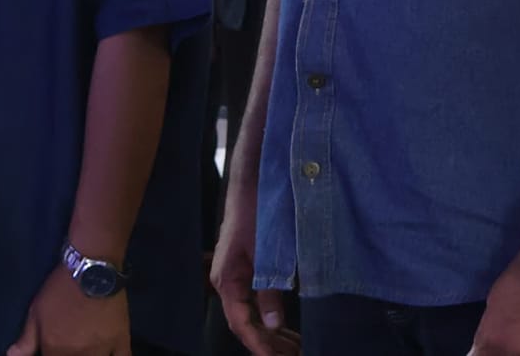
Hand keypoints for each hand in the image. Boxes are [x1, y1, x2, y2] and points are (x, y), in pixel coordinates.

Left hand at [8, 265, 129, 355]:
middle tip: (66, 347)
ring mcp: (103, 348)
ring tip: (84, 351)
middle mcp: (79, 354)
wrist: (92, 269)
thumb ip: (25, 340)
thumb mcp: (36, 312)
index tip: (49, 351)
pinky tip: (108, 355)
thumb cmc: (60, 290)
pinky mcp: (121, 338)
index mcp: (55, 349)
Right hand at [210, 167, 299, 355]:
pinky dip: (271, 312)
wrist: (253, 181)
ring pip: (252, 312)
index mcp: (227, 281)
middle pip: (246, 322)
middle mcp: (228, 281)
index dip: (258, 345)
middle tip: (293, 355)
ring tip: (293, 347)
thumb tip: (272, 323)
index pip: (240, 323)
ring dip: (270, 331)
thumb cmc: (257, 212)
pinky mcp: (248, 266)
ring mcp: (237, 274)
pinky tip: (284, 323)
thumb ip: (269, 287)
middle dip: (267, 342)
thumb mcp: (266, 253)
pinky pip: (257, 298)